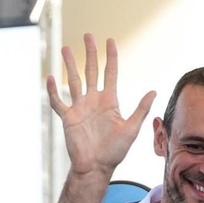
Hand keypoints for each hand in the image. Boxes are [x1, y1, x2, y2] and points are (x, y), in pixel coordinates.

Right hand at [47, 35, 156, 177]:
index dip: (111, 56)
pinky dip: (53, 91)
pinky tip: (49, 78)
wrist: (96, 167)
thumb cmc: (115, 151)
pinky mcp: (68, 118)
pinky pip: (58, 102)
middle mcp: (94, 101)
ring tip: (65, 49)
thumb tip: (153, 91)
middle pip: (91, 71)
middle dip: (90, 53)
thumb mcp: (131, 129)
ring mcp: (80, 108)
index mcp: (110, 101)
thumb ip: (141, 110)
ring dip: (69, 65)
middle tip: (88, 35)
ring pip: (73, 81)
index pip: (110, 73)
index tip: (110, 40)